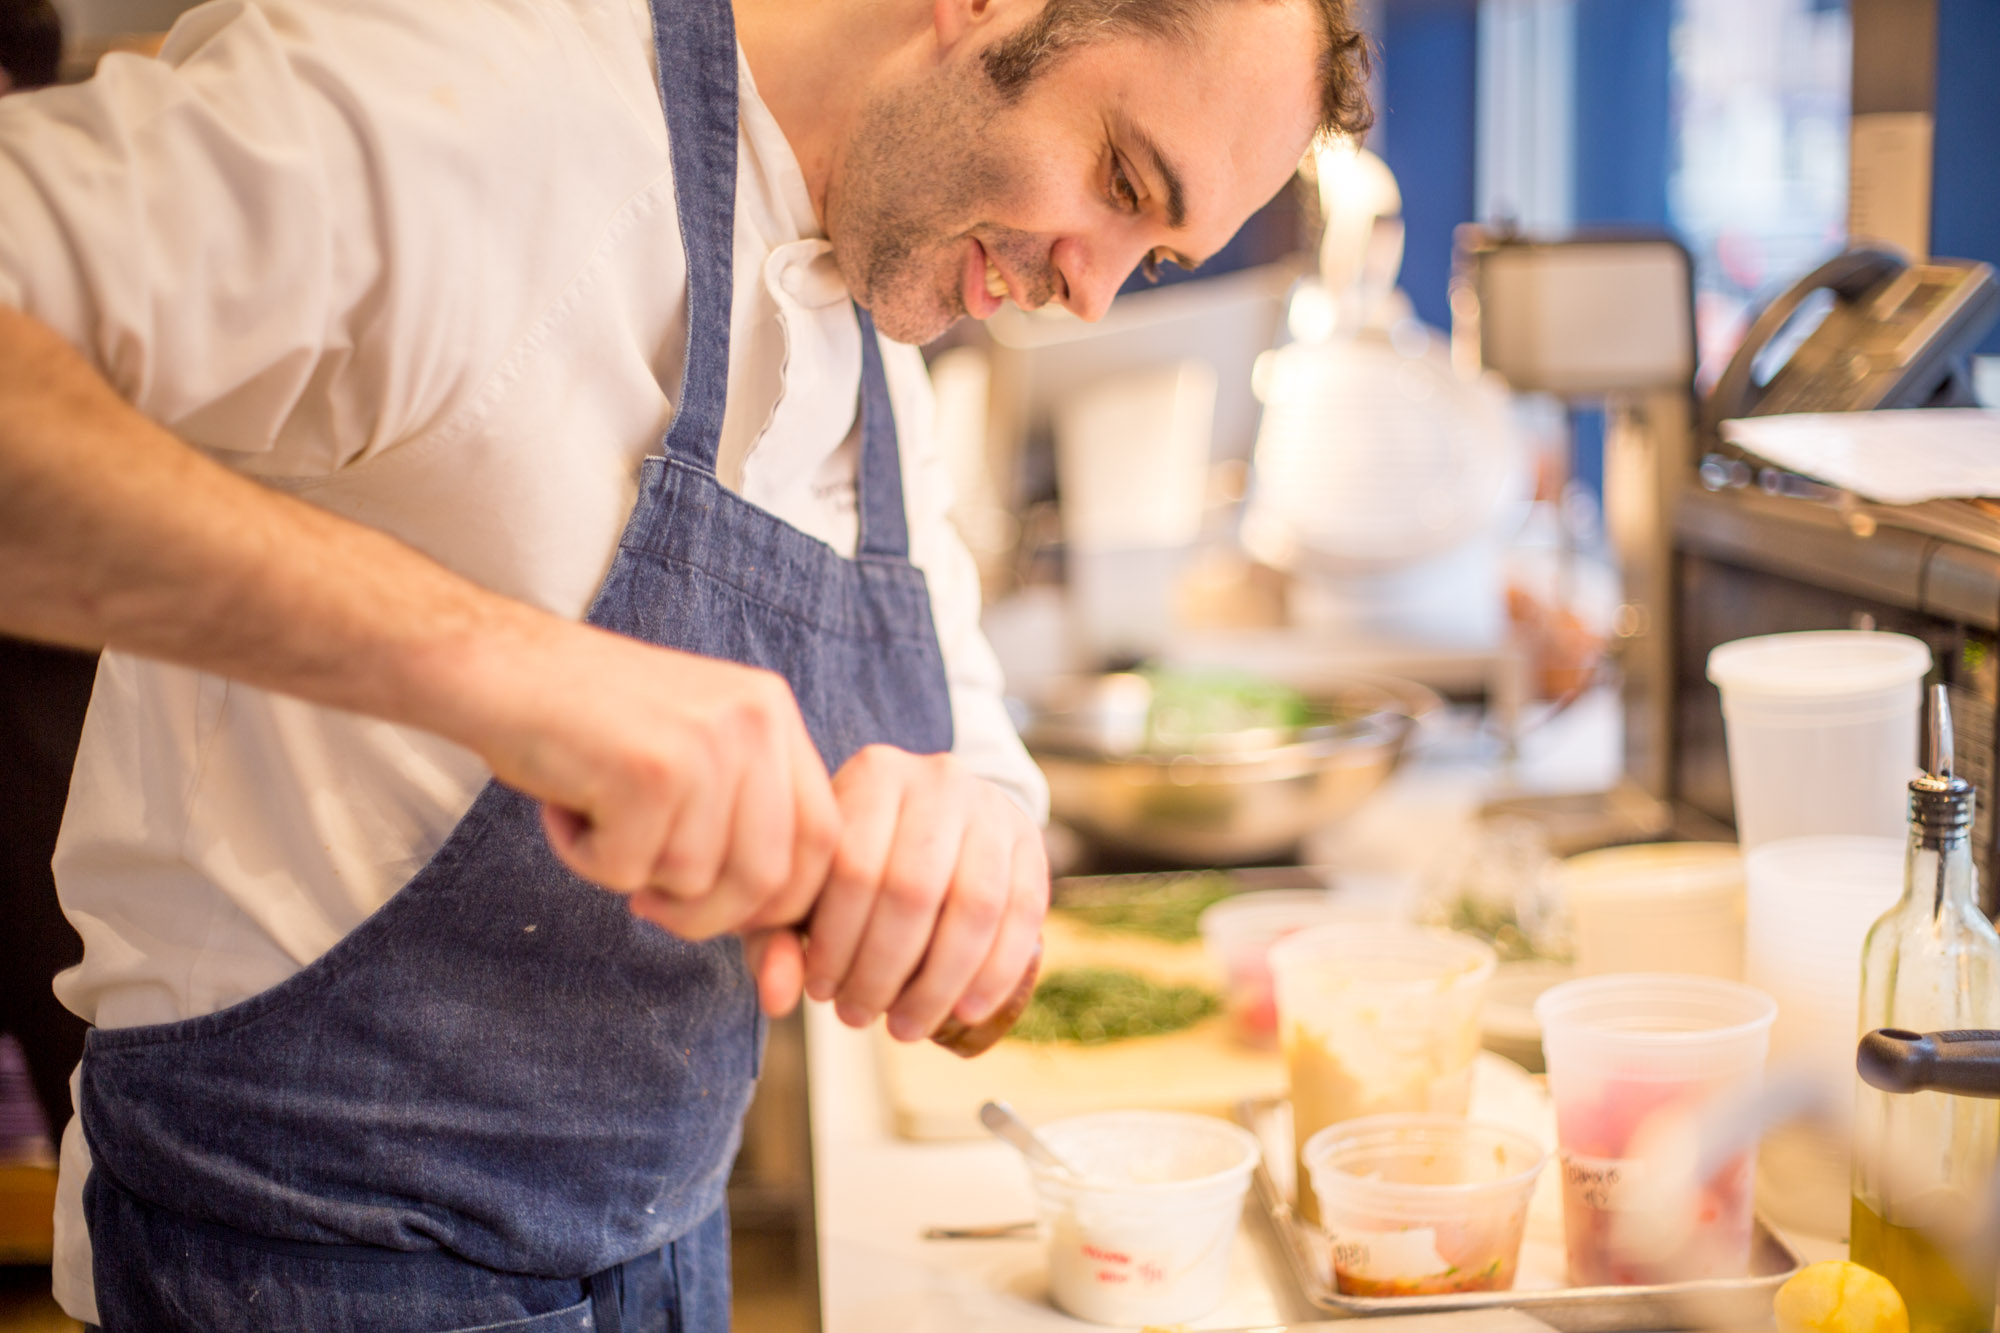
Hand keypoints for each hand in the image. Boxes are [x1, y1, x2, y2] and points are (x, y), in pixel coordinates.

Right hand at [481, 623, 838, 943]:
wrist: (495, 664)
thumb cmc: (587, 722)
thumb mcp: (694, 745)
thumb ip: (743, 808)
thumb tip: (777, 919)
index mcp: (773, 712)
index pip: (823, 837)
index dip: (781, 900)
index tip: (725, 916)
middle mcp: (754, 721)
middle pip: (769, 876)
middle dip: (706, 917)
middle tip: (647, 900)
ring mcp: (704, 743)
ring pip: (693, 882)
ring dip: (631, 874)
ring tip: (594, 816)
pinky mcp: (646, 770)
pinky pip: (628, 870)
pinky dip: (586, 859)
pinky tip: (566, 805)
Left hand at [789, 745, 1048, 1039]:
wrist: (932, 819)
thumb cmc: (854, 860)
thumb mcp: (805, 885)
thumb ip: (775, 938)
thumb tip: (778, 997)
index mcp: (874, 774)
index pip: (854, 867)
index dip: (835, 944)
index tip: (821, 991)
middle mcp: (938, 779)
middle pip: (914, 890)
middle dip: (884, 971)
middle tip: (858, 1017)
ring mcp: (992, 807)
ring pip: (974, 906)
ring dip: (939, 983)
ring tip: (906, 1026)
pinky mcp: (1030, 841)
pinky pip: (1024, 913)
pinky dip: (995, 972)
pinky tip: (964, 1010)